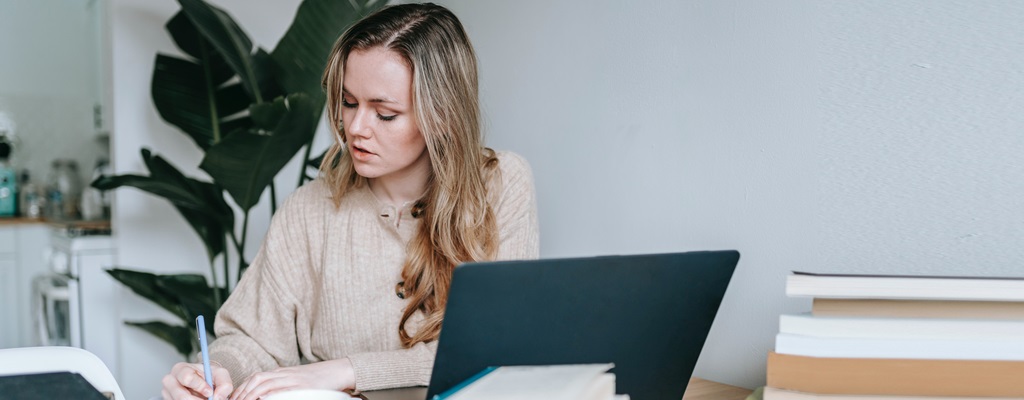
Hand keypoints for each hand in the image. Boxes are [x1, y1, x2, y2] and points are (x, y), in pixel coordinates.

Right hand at [162, 362, 232, 399]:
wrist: (203, 383)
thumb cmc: (209, 376)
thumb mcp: (220, 374)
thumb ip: (224, 383)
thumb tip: (218, 397)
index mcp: (180, 369)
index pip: (187, 378)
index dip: (200, 386)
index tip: (210, 392)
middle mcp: (169, 381)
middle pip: (181, 396)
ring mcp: (168, 394)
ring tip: (205, 399)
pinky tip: (199, 399)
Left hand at [230, 358, 355, 399]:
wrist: (337, 371)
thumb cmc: (317, 379)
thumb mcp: (295, 379)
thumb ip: (280, 384)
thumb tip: (263, 395)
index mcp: (281, 372)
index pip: (255, 377)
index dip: (242, 388)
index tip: (234, 398)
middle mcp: (284, 374)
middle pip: (257, 379)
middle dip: (243, 392)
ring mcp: (293, 379)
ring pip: (266, 384)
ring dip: (252, 395)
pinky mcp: (302, 385)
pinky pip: (283, 390)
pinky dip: (271, 395)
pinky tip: (264, 399)